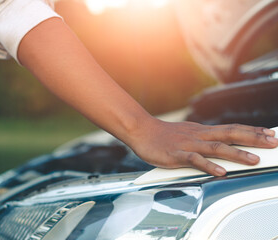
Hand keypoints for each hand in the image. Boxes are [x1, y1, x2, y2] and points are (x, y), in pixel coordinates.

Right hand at [128, 118, 277, 175]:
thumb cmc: (163, 135)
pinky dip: (209, 166)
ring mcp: (188, 144)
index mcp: (202, 130)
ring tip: (254, 160)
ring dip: (236, 154)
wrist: (141, 130)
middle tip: (273, 142)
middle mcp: (199, 135)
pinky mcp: (177, 154)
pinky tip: (221, 172)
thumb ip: (202, 140)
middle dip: (253, 139)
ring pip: (216, 148)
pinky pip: (195, 160)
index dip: (252, 130)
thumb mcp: (187, 134)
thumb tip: (216, 148)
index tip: (270, 133)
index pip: (231, 128)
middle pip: (230, 135)